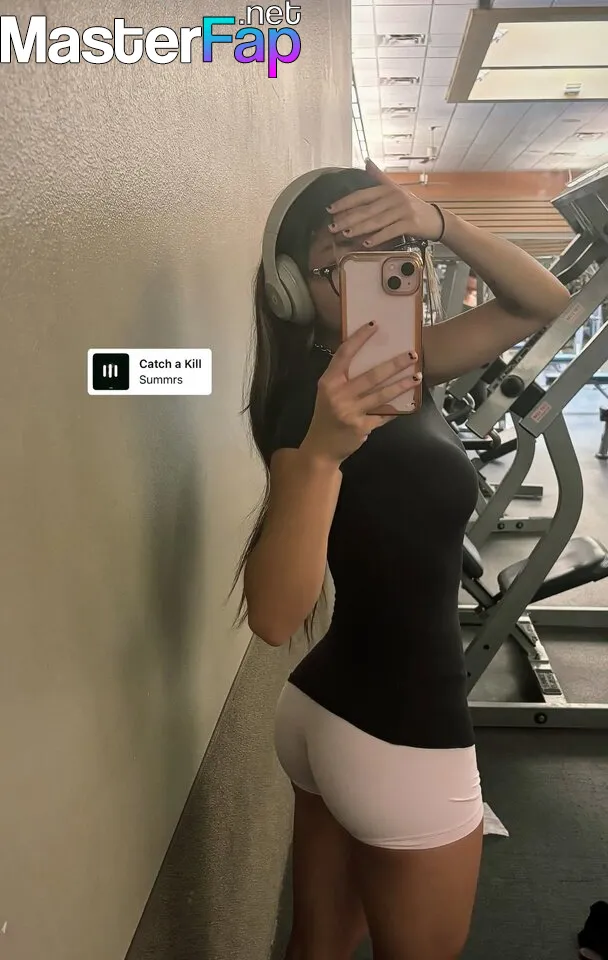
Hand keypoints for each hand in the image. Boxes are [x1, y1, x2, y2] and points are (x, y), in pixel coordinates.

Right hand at [301, 323, 420, 463]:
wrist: (321, 448)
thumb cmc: (326, 417)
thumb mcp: (328, 394)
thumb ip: (344, 380)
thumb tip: (371, 360)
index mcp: (328, 382)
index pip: (344, 354)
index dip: (359, 338)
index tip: (374, 325)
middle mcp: (338, 395)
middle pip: (371, 375)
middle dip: (394, 364)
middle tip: (412, 355)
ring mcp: (350, 412)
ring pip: (382, 394)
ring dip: (402, 385)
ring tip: (417, 376)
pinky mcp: (361, 427)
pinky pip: (383, 414)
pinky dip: (396, 408)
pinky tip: (409, 401)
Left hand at [325, 158, 442, 246]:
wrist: (436, 219)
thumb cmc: (413, 206)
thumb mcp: (397, 189)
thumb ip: (380, 177)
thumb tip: (367, 161)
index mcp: (388, 189)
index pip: (362, 195)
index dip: (345, 202)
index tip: (330, 209)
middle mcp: (394, 197)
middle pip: (367, 209)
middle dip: (348, 218)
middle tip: (332, 226)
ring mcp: (402, 210)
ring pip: (376, 221)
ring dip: (359, 229)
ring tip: (345, 234)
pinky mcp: (410, 223)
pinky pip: (390, 231)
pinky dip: (377, 238)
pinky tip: (366, 243)